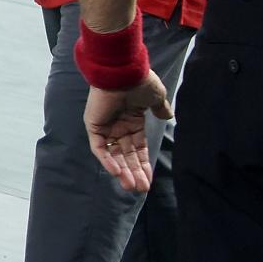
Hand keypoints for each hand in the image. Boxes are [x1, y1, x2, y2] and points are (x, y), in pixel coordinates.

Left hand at [84, 72, 171, 192]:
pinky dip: (107, 160)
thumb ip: (160, 107)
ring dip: (122, 171)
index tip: (149, 180)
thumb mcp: (156, 97)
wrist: (124, 72)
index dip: (143, 164)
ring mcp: (105, 126)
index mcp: (132, 121)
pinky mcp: (94, 126)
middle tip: (140, 189)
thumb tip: (168, 115)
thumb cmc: (140, 82)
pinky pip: (99, 148)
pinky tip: (117, 172)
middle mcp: (118, 126)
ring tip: (132, 186)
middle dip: (133, 172)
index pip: (138, 149)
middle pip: (126, 155)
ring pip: (113, 155)